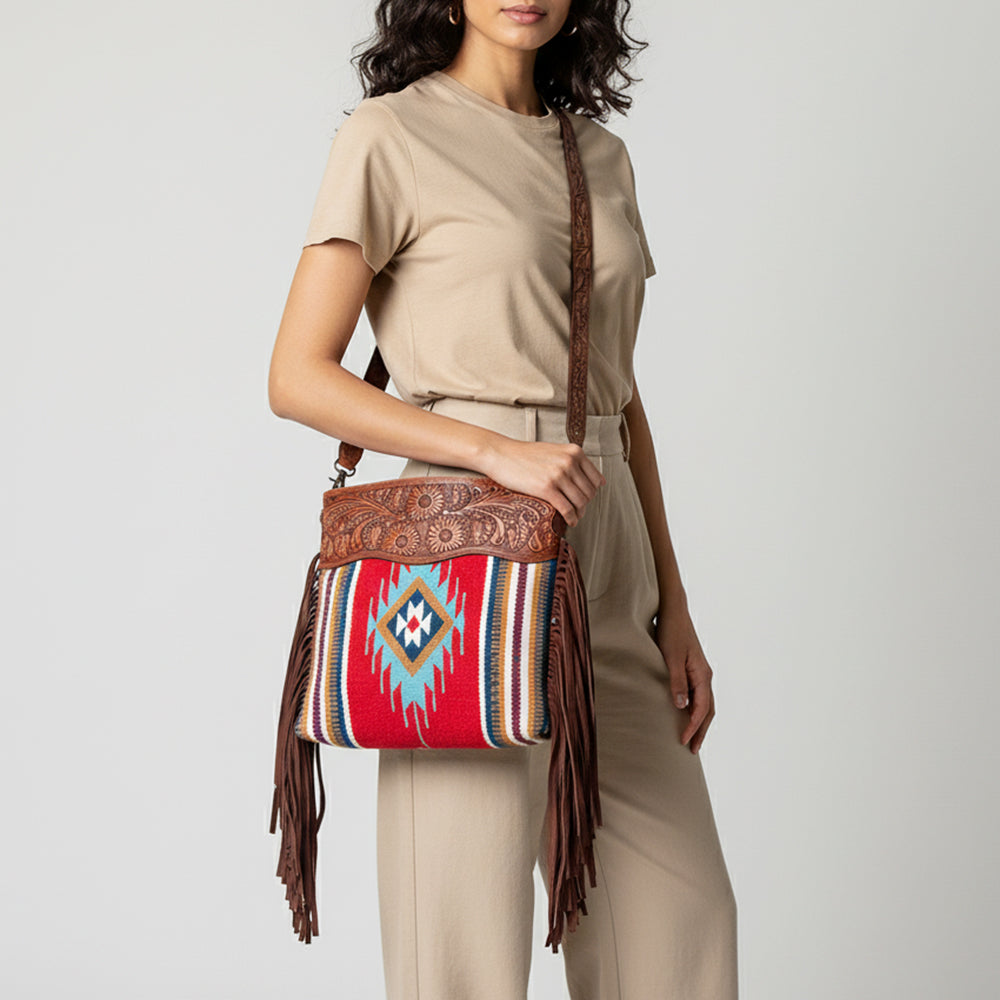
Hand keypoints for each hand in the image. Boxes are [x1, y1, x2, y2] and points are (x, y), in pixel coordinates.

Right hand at [478, 437, 605, 526]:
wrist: (500, 453)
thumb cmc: (524, 454)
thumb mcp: (554, 451)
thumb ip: (573, 462)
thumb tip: (599, 481)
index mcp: (574, 451)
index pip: (596, 478)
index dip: (592, 492)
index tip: (585, 498)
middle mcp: (569, 461)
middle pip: (589, 492)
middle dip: (585, 504)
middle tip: (578, 510)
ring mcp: (558, 474)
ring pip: (580, 502)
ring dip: (579, 513)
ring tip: (574, 517)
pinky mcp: (546, 488)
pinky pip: (567, 508)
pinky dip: (571, 518)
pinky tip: (569, 521)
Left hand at [655, 606, 715, 753]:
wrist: (673, 610)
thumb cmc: (671, 631)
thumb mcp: (670, 657)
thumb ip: (677, 681)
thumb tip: (682, 706)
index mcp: (702, 674)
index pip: (701, 709)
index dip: (693, 727)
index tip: (683, 742)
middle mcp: (705, 675)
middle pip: (708, 710)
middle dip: (701, 731)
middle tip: (692, 749)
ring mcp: (700, 672)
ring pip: (705, 703)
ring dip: (699, 722)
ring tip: (691, 737)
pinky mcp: (692, 668)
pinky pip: (698, 695)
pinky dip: (695, 709)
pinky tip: (685, 713)